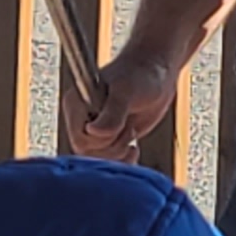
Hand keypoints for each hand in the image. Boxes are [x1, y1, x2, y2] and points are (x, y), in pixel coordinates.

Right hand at [63, 42, 181, 161]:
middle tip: (129, 129)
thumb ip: (112, 113)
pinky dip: (123, 161)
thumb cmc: (141, 75)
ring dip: (119, 153)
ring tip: (132, 133)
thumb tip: (93, 132)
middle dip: (112, 147)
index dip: (101, 140)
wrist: (158, 73)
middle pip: (87, 152)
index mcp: (76, 104)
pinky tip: (134, 149)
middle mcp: (82, 118)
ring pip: (99, 159)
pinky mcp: (110, 138)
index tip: (120, 125)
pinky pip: (110, 161)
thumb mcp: (127, 92)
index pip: (79, 138)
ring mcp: (95, 129)